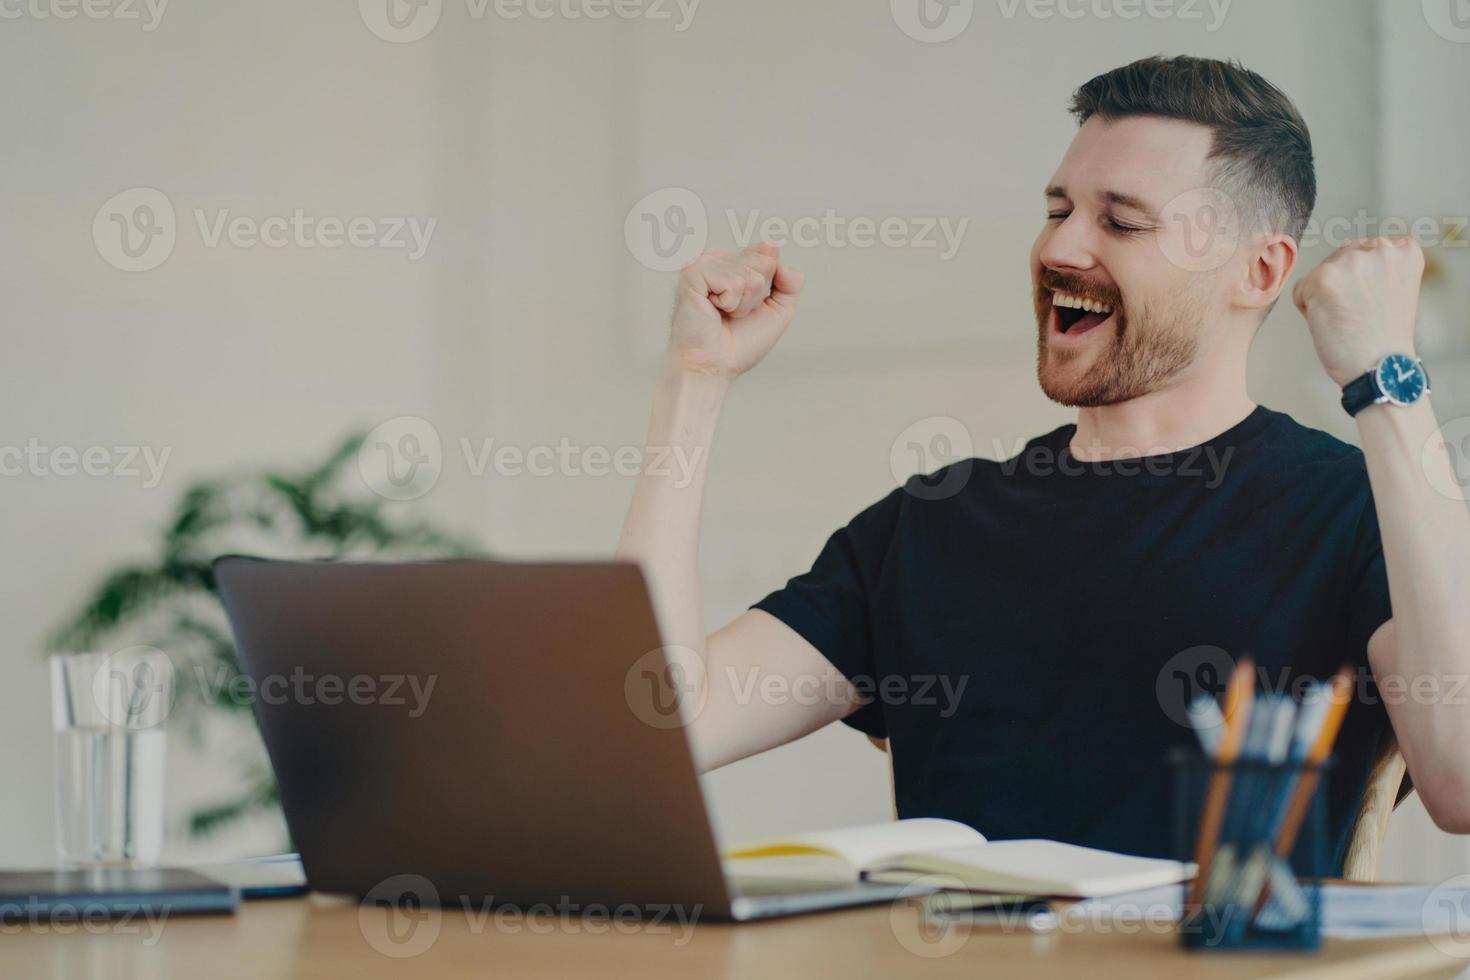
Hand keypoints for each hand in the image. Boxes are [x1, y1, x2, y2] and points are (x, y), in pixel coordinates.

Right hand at [669, 241, 803, 378]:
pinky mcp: (692, 273)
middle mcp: (718, 259)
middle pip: (764, 263)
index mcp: (734, 263)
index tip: (749, 306)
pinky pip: (732, 282)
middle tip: (735, 312)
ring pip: (749, 274)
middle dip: (757, 295)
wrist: (715, 366)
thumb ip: (790, 281)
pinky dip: (730, 303)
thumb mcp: (779, 310)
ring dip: (743, 303)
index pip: (768, 254)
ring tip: (723, 313)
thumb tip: (775, 250)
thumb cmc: (739, 343)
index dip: (767, 286)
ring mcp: (703, 264)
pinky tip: (713, 310)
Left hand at [1292, 237, 1424, 386]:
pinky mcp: (1323, 278)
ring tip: (1347, 318)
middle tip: (1360, 314)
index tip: (1375, 300)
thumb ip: (1377, 267)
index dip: (1363, 279)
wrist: (1381, 367)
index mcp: (1404, 250)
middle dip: (1342, 285)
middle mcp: (1380, 249)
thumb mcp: (1395, 287)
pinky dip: (1308, 309)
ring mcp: (1351, 262)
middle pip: (1341, 258)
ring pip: (1321, 274)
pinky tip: (1332, 323)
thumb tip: (1343, 258)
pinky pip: (1301, 290)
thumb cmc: (1385, 336)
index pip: (1366, 249)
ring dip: (1325, 296)